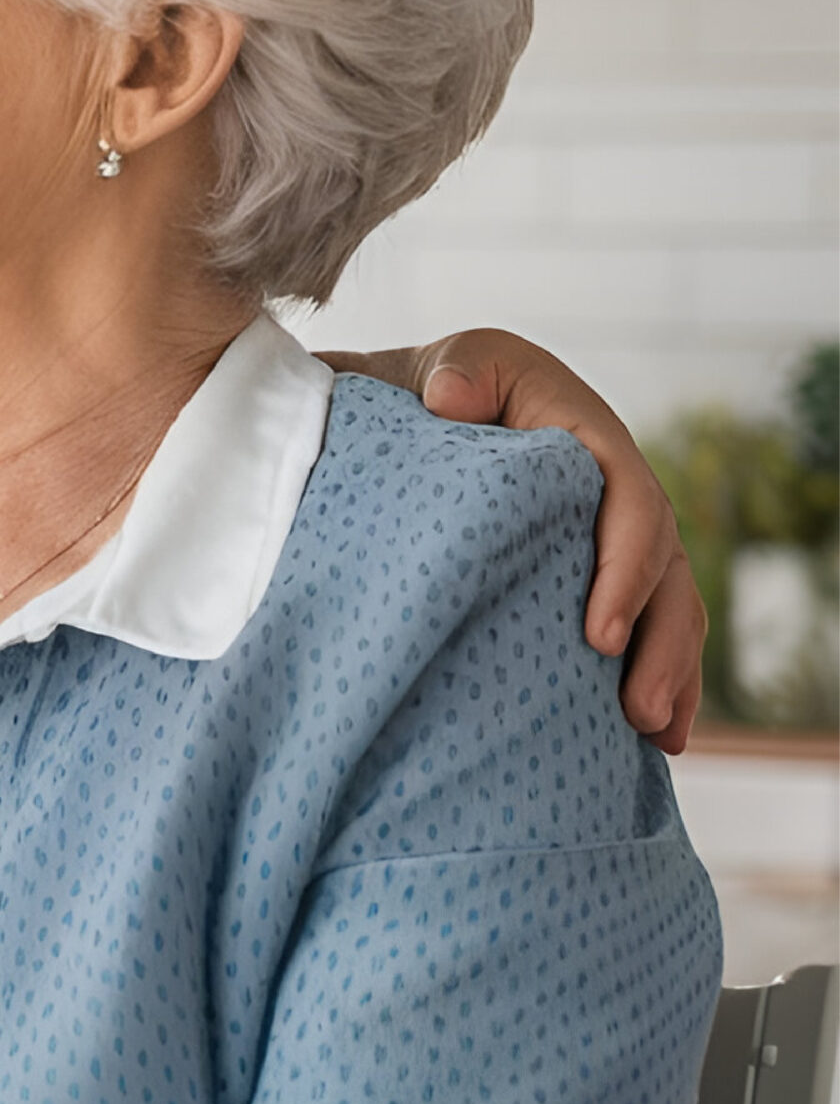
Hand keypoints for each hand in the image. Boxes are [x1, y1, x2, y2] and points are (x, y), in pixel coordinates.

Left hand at [335, 330, 704, 751]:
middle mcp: (620, 491)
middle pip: (664, 569)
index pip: (629, 502)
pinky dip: (658, 678)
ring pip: (667, 607)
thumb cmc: (443, 383)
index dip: (625, 568)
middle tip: (635, 710)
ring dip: (668, 672)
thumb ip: (456, 373)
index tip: (599, 633)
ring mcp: (617, 537)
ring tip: (654, 737)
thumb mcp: (453, 364)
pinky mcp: (602, 573)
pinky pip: (648, 627)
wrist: (434, 401)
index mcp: (590, 438)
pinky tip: (653, 739)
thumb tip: (450, 400)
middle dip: (657, 644)